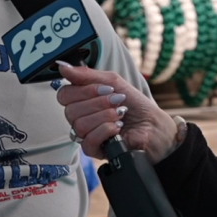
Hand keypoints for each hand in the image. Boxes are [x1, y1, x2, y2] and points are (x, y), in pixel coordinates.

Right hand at [56, 62, 177, 163]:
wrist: (154, 126)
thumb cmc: (135, 105)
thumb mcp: (113, 82)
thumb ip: (87, 75)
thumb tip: (63, 66)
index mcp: (82, 101)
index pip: (64, 95)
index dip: (83, 90)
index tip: (105, 88)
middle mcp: (81, 118)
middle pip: (70, 110)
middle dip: (97, 103)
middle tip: (116, 101)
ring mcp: (86, 135)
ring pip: (79, 124)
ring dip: (104, 116)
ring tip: (120, 114)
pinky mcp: (94, 150)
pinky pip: (88, 140)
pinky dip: (105, 130)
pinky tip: (118, 128)